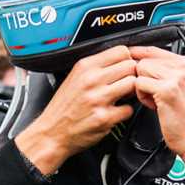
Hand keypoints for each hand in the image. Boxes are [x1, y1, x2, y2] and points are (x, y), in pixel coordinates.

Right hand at [16, 46, 136, 173]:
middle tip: (124, 84)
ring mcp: (98, 99)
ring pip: (133, 84)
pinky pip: (129, 109)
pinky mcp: (104, 118)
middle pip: (130, 66)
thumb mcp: (74, 77)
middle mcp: (91, 80)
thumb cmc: (63, 107)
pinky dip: (125, 112)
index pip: (121, 51)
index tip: (125, 68)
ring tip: (122, 97)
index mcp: (85, 66)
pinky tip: (115, 112)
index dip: (128, 59)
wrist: (51, 133)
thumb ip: (96, 67)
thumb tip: (121, 60)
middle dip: (131, 75)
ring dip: (131, 92)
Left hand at [130, 46, 184, 184]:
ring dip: (141, 86)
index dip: (138, 56)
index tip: (129, 61)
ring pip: (140, 70)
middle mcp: (184, 67)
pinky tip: (154, 105)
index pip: (153, 49)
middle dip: (142, 77)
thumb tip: (139, 61)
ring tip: (155, 99)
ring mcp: (177, 77)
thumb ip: (165, 72)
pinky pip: (139, 83)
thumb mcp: (180, 87)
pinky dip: (142, 96)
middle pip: (144, 60)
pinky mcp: (167, 90)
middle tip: (153, 94)